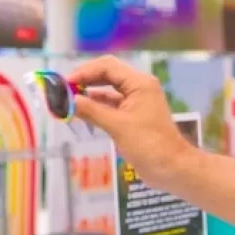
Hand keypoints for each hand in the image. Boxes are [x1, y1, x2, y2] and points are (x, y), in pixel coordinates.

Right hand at [67, 56, 198, 184]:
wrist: (171, 168)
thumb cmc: (148, 144)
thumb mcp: (117, 126)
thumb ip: (91, 110)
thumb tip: (68, 100)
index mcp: (139, 83)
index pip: (107, 67)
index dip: (84, 72)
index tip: (65, 83)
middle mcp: (137, 87)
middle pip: (106, 74)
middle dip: (85, 80)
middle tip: (63, 89)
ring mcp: (134, 101)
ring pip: (106, 90)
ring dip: (88, 93)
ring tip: (67, 100)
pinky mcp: (130, 115)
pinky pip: (109, 104)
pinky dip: (94, 106)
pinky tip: (79, 111)